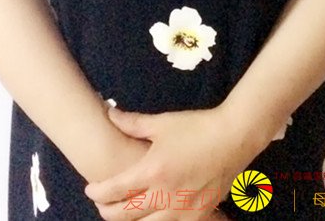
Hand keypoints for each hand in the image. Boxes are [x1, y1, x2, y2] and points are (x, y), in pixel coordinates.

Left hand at [83, 104, 244, 220]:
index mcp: (153, 171)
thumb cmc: (197, 127)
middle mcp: (164, 196)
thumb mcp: (162, 123)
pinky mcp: (198, 217)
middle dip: (107, 212)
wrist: (234, 138)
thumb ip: (132, 123)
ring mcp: (182, 210)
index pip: (114, 190)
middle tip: (102, 204)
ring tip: (123, 214)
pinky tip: (151, 218)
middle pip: (125, 216)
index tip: (90, 189)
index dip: (97, 192)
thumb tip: (108, 114)